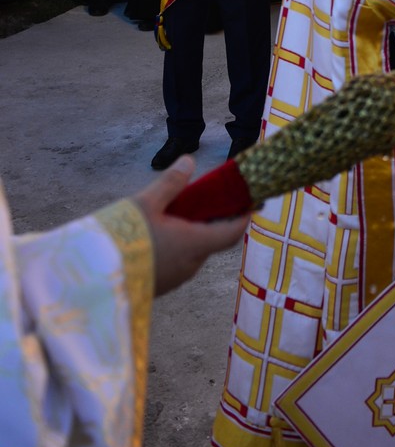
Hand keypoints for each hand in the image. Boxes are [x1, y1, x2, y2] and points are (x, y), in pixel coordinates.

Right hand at [133, 157, 248, 295]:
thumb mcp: (145, 204)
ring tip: (179, 213)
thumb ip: (170, 183)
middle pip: (212, 240)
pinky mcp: (160, 285)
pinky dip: (179, 246)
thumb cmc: (122, 241)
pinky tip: (160, 233)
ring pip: (194, 251)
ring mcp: (176, 278)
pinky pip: (179, 262)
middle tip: (207, 199)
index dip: (243, 216)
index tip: (249, 202)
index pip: (232, 232)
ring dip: (193, 233)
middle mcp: (191, 264)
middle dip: (213, 220)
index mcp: (194, 243)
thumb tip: (189, 161)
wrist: (92, 282)